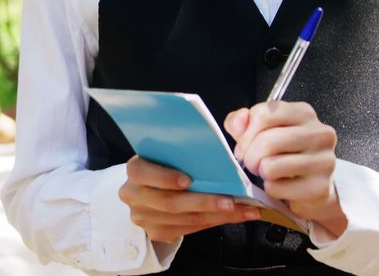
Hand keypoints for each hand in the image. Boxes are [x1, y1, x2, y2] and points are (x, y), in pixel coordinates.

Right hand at [119, 156, 260, 242]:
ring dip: (217, 215)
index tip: (188, 180)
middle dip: (204, 202)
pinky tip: (233, 216)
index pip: (141, 173)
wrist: (148, 189)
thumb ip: (182, 151)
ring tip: (243, 210)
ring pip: (184, 219)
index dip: (164, 177)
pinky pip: (189, 230)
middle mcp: (134, 196)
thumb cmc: (164, 165)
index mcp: (135, 170)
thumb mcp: (166, 154)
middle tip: (231, 201)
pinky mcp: (157, 232)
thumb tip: (219, 146)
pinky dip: (214, 222)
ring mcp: (144, 217)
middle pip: (169, 202)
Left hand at [224, 102, 345, 234]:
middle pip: (266, 141)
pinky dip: (271, 189)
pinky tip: (281, 185)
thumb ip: (243, 121)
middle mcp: (319, 134)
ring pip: (270, 166)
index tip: (245, 144)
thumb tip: (238, 122)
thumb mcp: (262, 130)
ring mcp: (323, 161)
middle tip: (253, 162)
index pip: (263, 114)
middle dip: (250, 156)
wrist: (312, 184)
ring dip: (261, 172)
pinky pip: (276, 188)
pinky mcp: (319, 187)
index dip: (246, 133)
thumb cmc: (286, 153)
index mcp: (303, 113)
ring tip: (268, 172)